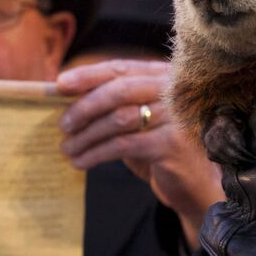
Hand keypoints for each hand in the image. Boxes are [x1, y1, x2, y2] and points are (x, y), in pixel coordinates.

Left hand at [57, 59, 223, 246]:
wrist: (195, 186)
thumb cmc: (159, 151)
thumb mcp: (137, 122)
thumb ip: (113, 107)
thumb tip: (67, 100)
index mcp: (163, 77)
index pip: (121, 68)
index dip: (88, 75)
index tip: (59, 84)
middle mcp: (173, 91)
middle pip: (119, 89)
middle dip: (85, 106)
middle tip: (63, 125)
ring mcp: (175, 116)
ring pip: (119, 119)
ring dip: (86, 135)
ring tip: (67, 149)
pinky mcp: (172, 143)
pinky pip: (123, 145)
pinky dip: (96, 154)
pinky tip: (81, 162)